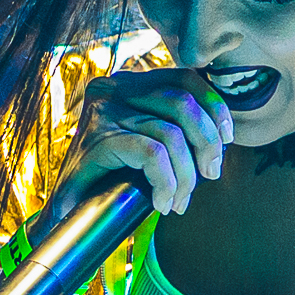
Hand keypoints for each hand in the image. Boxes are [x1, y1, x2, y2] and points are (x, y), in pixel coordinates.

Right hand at [46, 67, 233, 220]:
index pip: (184, 78)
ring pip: (170, 134)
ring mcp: (102, 113)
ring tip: (180, 200)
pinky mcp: (97, 140)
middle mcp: (112, 89)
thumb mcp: (148, 143)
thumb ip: (175, 127)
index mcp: (127, 84)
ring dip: (186, 174)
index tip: (227, 138)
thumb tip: (223, 132)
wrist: (67, 216)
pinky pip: (151, 154)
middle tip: (209, 175)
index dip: (214, 106)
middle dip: (207, 143)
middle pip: (183, 103)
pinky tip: (162, 202)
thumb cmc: (114, 180)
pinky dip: (166, 181)